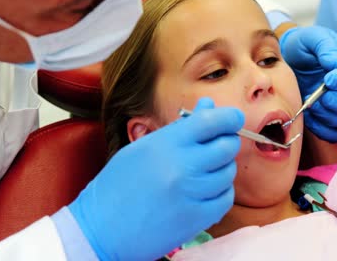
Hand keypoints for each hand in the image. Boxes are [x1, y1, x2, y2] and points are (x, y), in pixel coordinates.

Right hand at [69, 98, 243, 259]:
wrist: (102, 229)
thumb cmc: (118, 185)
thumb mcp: (143, 148)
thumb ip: (180, 128)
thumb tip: (208, 107)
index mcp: (165, 144)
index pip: (210, 121)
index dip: (229, 117)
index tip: (234, 118)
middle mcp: (181, 166)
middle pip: (226, 147)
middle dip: (227, 143)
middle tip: (217, 147)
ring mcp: (190, 194)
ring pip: (228, 173)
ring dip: (222, 170)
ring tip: (202, 173)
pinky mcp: (196, 218)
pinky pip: (226, 199)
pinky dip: (221, 193)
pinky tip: (204, 192)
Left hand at [280, 26, 336, 141]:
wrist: (290, 64)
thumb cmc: (304, 48)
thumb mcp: (311, 38)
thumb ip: (324, 46)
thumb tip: (334, 63)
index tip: (328, 80)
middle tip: (320, 97)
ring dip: (328, 117)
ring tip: (310, 103)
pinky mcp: (334, 122)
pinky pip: (335, 135)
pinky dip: (321, 129)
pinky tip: (309, 117)